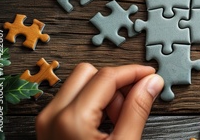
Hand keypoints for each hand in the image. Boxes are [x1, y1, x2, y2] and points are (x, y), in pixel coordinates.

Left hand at [36, 63, 163, 139]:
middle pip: (90, 73)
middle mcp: (53, 115)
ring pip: (80, 83)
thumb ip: (138, 110)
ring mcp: (47, 121)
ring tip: (118, 121)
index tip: (151, 76)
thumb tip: (151, 83)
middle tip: (131, 105)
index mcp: (72, 119)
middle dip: (115, 83)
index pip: (107, 76)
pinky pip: (73, 99)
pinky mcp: (48, 127)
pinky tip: (105, 126)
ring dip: (105, 93)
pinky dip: (93, 103)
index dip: (133, 72)